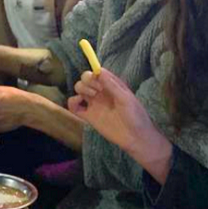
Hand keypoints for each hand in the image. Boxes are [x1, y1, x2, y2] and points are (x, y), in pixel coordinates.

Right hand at [68, 69, 172, 183]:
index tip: (98, 80)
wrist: (135, 137)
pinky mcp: (88, 116)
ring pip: (79, 89)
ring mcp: (94, 104)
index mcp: (111, 85)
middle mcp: (101, 92)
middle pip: (86, 79)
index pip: (97, 72)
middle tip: (96, 91)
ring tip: (91, 97)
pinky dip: (72, 102)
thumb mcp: (125, 98)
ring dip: (81, 89)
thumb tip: (98, 70)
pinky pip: (74, 106)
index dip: (94, 73)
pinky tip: (79, 102)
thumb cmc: (135, 116)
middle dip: (87, 81)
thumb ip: (111, 85)